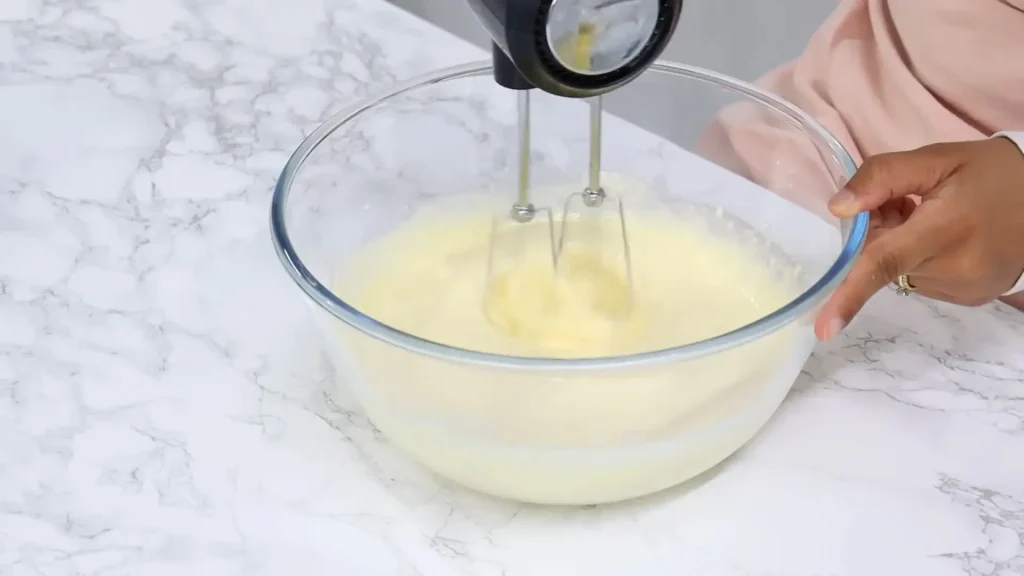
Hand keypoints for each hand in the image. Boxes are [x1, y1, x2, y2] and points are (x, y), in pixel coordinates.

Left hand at [814, 137, 1023, 340]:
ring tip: (932, 217)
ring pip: (900, 272)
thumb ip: (883, 177)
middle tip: (901, 204)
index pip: (885, 263)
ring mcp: (963, 288)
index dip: (848, 294)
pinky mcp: (968, 297)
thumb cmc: (992, 174)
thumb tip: (838, 208)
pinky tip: (943, 237)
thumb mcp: (937, 159)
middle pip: (884, 263)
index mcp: (946, 229)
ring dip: (898, 248)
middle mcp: (954, 268)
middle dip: (877, 237)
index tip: (821, 329)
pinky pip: (921, 280)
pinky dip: (918, 260)